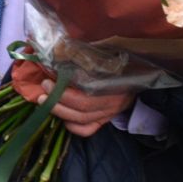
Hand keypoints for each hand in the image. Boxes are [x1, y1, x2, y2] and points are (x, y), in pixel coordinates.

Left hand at [13, 65, 136, 137]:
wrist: (139, 78)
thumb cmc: (117, 64)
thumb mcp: (104, 57)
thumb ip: (84, 56)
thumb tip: (58, 51)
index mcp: (112, 85)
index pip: (87, 95)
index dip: (64, 92)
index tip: (49, 79)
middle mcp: (111, 103)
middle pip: (82, 109)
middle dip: (57, 101)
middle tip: (43, 89)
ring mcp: (108, 114)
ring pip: (82, 121)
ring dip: (60, 112)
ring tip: (44, 101)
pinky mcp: (104, 121)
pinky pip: (87, 130)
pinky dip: (72, 127)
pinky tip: (63, 117)